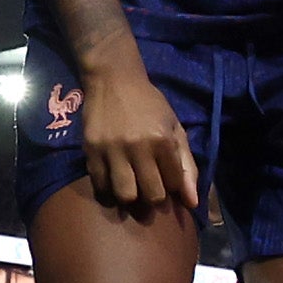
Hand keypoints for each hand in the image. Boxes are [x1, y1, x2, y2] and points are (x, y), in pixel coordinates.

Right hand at [74, 47, 203, 223]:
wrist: (113, 80)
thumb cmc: (149, 105)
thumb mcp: (174, 128)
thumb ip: (186, 165)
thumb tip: (192, 202)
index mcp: (162, 140)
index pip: (174, 183)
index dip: (174, 188)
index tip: (169, 182)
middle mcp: (138, 146)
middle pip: (151, 195)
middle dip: (155, 200)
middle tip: (152, 191)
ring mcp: (112, 150)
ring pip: (125, 196)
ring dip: (132, 200)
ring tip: (133, 191)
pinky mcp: (91, 151)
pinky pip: (100, 186)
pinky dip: (108, 192)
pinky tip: (114, 185)